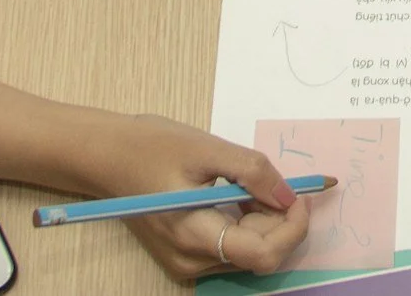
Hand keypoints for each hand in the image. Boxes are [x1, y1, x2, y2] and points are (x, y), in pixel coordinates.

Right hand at [80, 115, 310, 284]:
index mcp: (193, 235)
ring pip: (248, 253)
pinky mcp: (186, 257)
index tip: (301, 195)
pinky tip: (240, 197)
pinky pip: (232, 249)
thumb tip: (289, 194)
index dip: (292, 228)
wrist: (109, 157)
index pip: (262, 254)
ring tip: (252, 186)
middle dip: (280, 220)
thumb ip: (252, 171)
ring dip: (265, 223)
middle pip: (259, 255)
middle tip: (276, 182)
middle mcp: (190, 261)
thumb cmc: (153, 147)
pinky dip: (248, 225)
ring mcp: (186, 264)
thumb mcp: (208, 149)